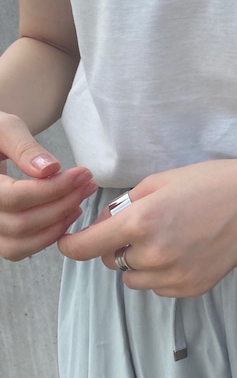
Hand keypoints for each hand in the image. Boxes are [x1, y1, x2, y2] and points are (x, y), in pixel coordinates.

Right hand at [0, 112, 97, 260]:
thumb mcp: (5, 128)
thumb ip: (25, 148)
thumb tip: (51, 169)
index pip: (16, 198)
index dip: (54, 188)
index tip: (82, 173)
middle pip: (21, 224)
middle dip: (62, 204)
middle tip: (87, 183)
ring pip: (20, 245)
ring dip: (58, 224)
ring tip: (80, 199)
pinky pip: (20, 248)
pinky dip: (47, 236)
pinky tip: (67, 213)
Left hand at [57, 153, 236, 296]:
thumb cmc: (211, 181)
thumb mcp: (161, 180)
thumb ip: (126, 205)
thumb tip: (106, 225)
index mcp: (142, 223)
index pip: (86, 248)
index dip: (72, 245)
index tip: (70, 242)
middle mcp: (154, 255)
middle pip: (111, 263)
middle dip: (118, 246)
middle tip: (145, 225)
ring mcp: (175, 277)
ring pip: (134, 279)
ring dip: (140, 263)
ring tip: (168, 238)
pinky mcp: (192, 288)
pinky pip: (160, 287)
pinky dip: (163, 273)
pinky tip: (185, 250)